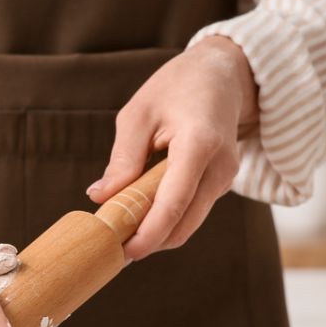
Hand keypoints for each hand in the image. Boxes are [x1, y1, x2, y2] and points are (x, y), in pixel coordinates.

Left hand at [87, 36, 257, 259]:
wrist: (222, 74)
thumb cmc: (175, 87)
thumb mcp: (138, 114)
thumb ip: (122, 159)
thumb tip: (99, 197)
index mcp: (199, 143)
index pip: (174, 202)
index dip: (148, 234)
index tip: (122, 252)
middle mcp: (220, 166)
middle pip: (185, 223)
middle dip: (150, 242)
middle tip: (113, 252)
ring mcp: (226, 177)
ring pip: (190, 222)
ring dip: (158, 234)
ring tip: (121, 235)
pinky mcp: (222, 182)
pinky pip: (193, 211)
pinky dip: (168, 220)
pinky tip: (141, 217)